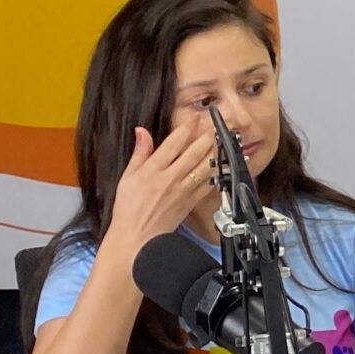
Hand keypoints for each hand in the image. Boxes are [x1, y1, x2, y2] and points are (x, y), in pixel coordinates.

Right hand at [102, 117, 217, 267]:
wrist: (137, 237)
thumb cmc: (129, 209)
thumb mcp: (128, 177)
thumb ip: (139, 153)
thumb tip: (141, 131)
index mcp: (152, 170)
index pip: (173, 143)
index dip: (187, 127)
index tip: (196, 116)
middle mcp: (170, 178)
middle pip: (194, 152)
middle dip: (208, 135)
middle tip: (219, 122)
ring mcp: (183, 191)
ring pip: (205, 167)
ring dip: (217, 151)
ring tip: (227, 139)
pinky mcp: (191, 202)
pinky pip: (208, 184)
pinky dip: (218, 172)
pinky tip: (225, 163)